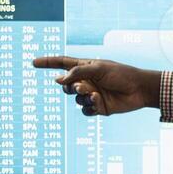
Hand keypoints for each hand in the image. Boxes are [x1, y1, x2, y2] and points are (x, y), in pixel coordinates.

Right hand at [32, 55, 160, 115]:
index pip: (62, 64)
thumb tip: (58, 80)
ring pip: (75, 99)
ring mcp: (91, 94)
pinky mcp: (98, 107)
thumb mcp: (98, 68)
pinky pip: (84, 110)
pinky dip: (89, 107)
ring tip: (95, 94)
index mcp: (85, 67)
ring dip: (83, 97)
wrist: (139, 90)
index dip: (47, 63)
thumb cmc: (121, 74)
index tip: (33, 63)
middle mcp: (86, 81)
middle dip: (70, 87)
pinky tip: (99, 103)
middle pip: (66, 86)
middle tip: (83, 86)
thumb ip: (77, 73)